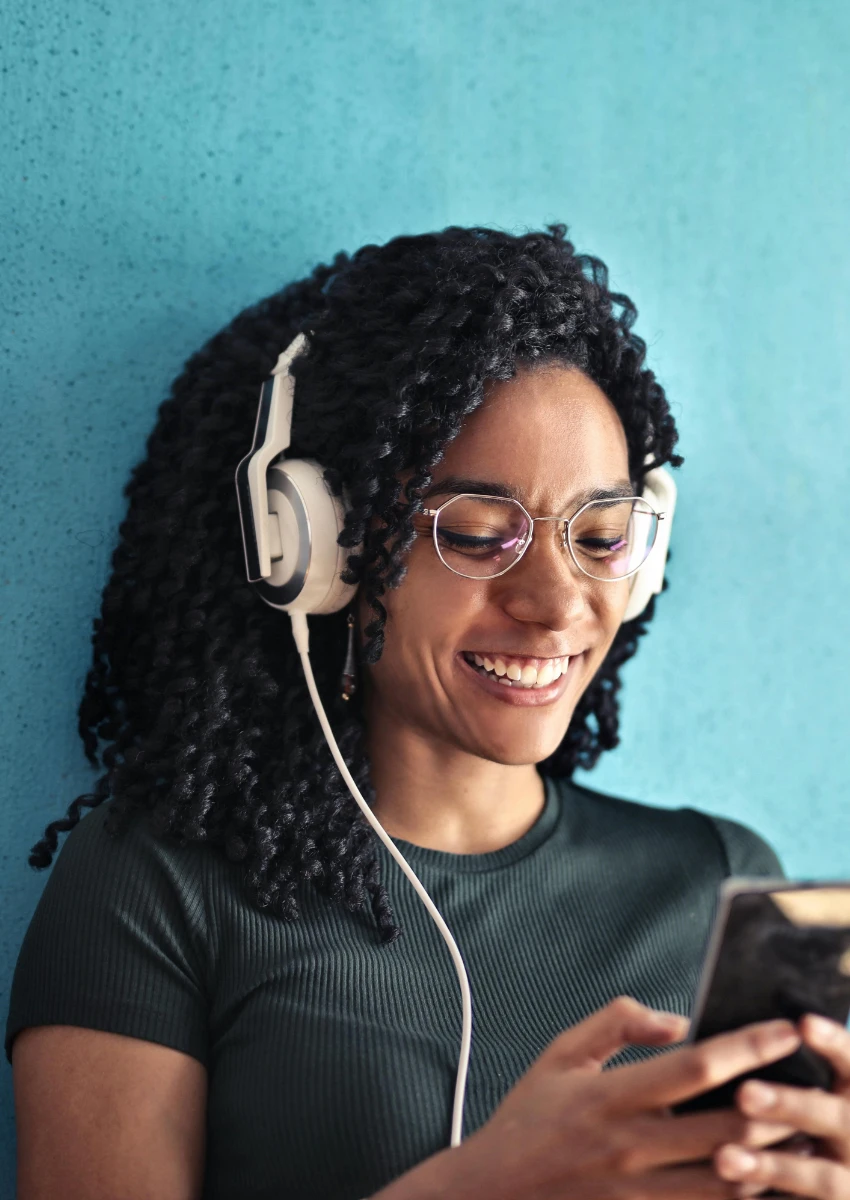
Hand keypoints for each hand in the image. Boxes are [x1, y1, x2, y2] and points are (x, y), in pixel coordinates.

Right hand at [425, 996, 801, 1199]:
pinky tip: (768, 1177)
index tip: (784, 1028)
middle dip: (777, 1106)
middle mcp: (630, 1148)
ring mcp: (639, 1194)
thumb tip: (677, 1019)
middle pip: (724, 1130)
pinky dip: (744, 1195)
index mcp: (609, 1097)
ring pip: (729, 1182)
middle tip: (815, 1082)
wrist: (492, 1195)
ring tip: (807, 1131)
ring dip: (774, 1158)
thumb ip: (616, 1023)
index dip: (745, 1047)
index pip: (692, 1067)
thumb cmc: (528, 1117)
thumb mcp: (560, 1053)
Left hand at [715, 1014, 849, 1197]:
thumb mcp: (819, 1101)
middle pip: (837, 1118)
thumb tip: (746, 1028)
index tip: (804, 1022)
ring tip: (723, 1158)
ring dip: (773, 1167)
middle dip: (791, 1105)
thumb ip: (795, 1073)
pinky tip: (736, 1194)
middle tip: (744, 1093)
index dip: (833, 1044)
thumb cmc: (816, 1127)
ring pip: (823, 1178)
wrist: (837, 1185)